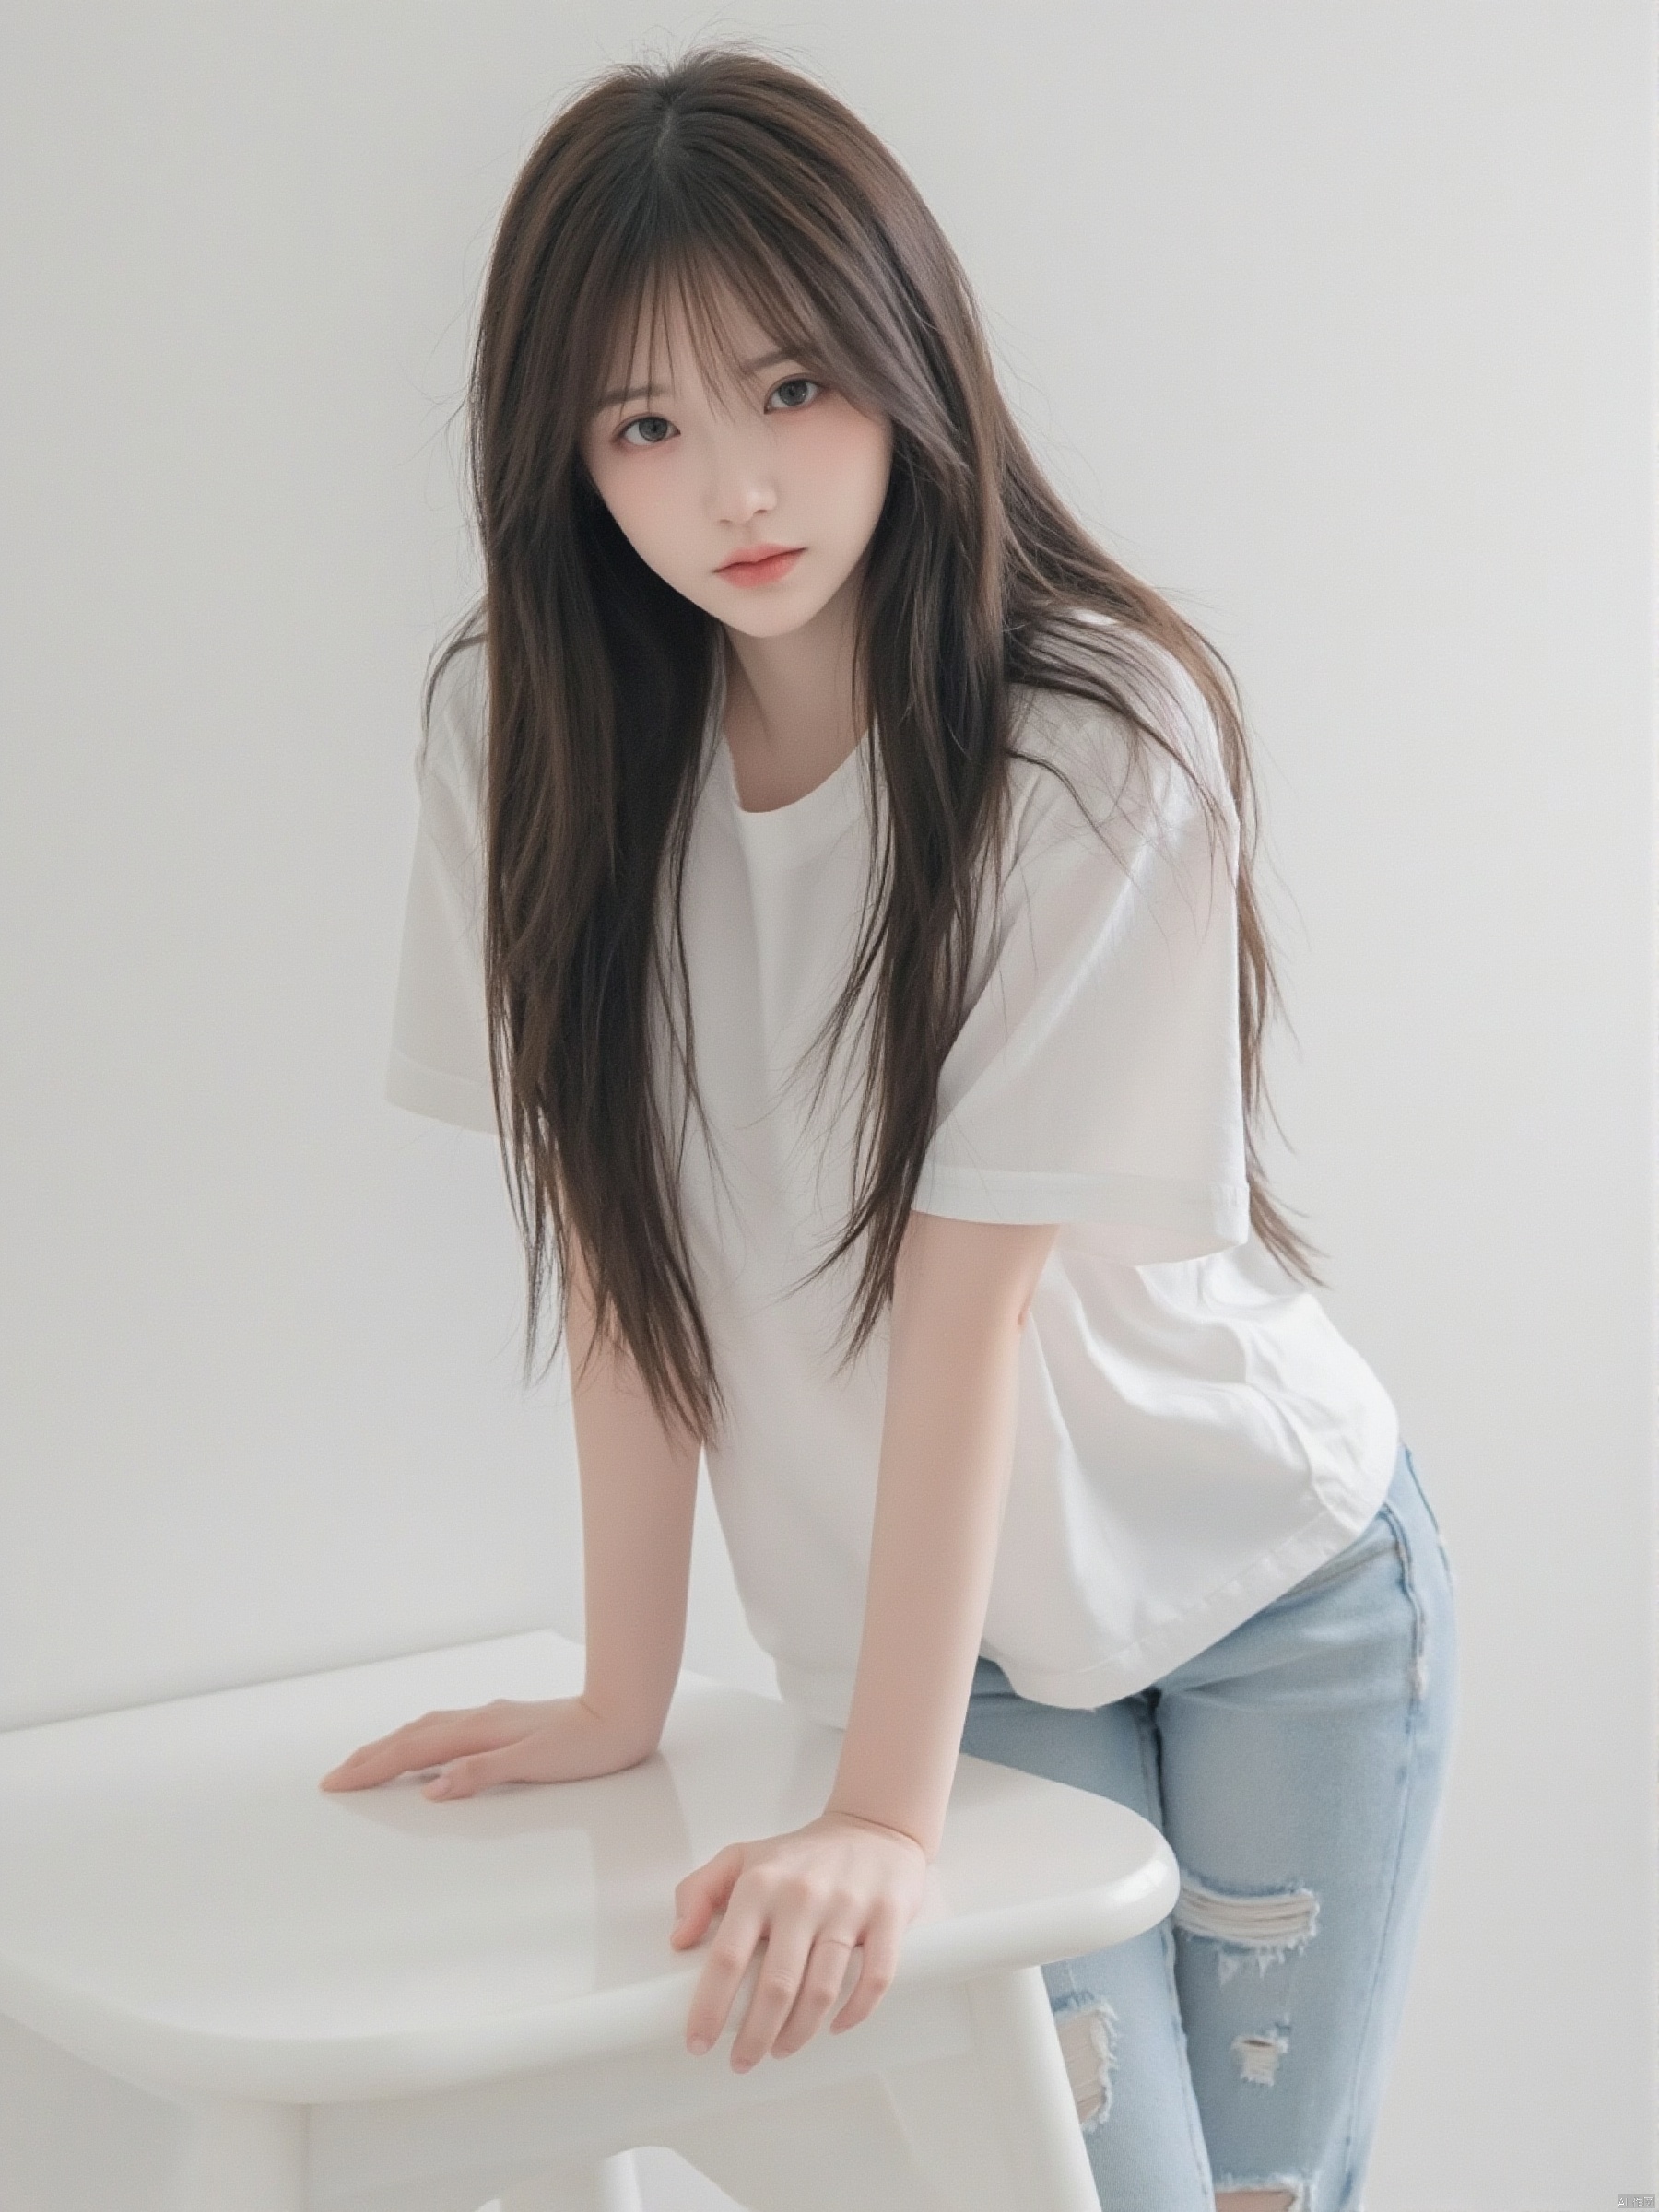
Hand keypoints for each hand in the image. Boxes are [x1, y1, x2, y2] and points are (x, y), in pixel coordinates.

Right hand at [318, 1695, 651, 1797]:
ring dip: (392, 1745)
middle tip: (335, 1777)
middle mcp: (480, 1720)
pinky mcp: (506, 1723)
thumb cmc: (586, 1746)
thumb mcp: (535, 1765)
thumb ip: (481, 1773)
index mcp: (481, 1732)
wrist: (623, 1714)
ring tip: (366, 1761)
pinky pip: (447, 1728)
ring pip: (428, 1729)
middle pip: (412, 1736)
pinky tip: (425, 1745)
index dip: (372, 1768)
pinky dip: (421, 1738)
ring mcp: (492, 1719)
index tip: (337, 1783)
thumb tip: (430, 1788)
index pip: (413, 1751)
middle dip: (371, 1757)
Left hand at [670, 1811, 929, 2069]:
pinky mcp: (888, 1915)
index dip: (709, 2008)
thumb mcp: (740, 1858)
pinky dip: (855, 2012)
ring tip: (781, 2051)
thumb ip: (698, 1891)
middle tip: (741, 2062)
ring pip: (821, 1990)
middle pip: (776, 1986)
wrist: (873, 1827)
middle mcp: (802, 1895)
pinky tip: (836, 2027)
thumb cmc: (800, 1856)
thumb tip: (679, 1940)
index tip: (697, 2043)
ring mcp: (848, 1905)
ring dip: (799, 2034)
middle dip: (755, 2037)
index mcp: (760, 1883)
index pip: (727, 1957)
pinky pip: (875, 1977)